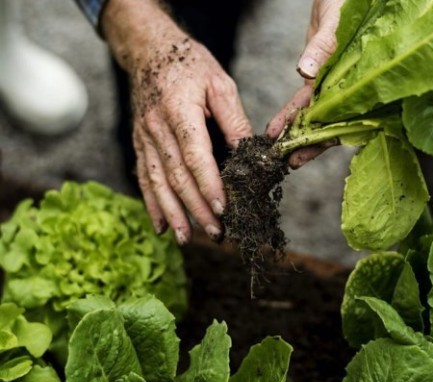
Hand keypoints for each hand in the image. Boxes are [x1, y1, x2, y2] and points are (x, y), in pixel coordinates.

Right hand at [102, 0, 251, 243]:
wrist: (149, 49)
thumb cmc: (190, 64)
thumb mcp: (220, 84)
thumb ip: (234, 120)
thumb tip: (250, 154)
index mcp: (180, 110)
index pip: (195, 155)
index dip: (209, 185)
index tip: (223, 209)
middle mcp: (156, 127)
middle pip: (177, 176)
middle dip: (196, 208)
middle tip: (216, 232)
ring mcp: (144, 137)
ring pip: (157, 182)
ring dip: (173, 213)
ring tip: (187, 238)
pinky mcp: (139, 143)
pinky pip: (144, 177)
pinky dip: (152, 204)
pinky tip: (161, 226)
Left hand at [266, 0, 344, 167]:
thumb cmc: (347, 1)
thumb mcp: (336, 21)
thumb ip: (323, 46)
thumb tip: (305, 71)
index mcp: (356, 79)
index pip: (339, 116)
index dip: (320, 137)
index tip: (301, 152)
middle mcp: (346, 87)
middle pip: (328, 123)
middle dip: (307, 144)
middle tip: (288, 162)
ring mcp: (333, 84)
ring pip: (315, 116)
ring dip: (297, 134)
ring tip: (278, 152)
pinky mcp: (321, 76)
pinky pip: (306, 100)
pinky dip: (292, 114)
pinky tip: (277, 128)